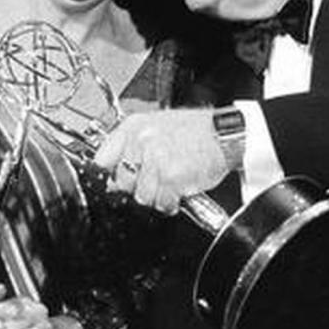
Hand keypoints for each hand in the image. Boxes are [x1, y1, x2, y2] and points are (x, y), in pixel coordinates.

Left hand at [95, 109, 227, 213]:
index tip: (113, 183)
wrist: (226, 134)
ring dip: (157, 197)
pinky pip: (161, 202)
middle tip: (156, 181)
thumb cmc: (198, 131)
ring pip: (141, 196)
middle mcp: (140, 141)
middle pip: (122, 182)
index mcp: (133, 127)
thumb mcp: (158, 126)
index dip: (108, 175)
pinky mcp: (169, 177)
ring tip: (171, 184)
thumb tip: (116, 172)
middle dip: (138, 187)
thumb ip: (134, 146)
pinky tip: (180, 190)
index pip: (102, 159)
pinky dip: (171, 203)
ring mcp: (154, 160)